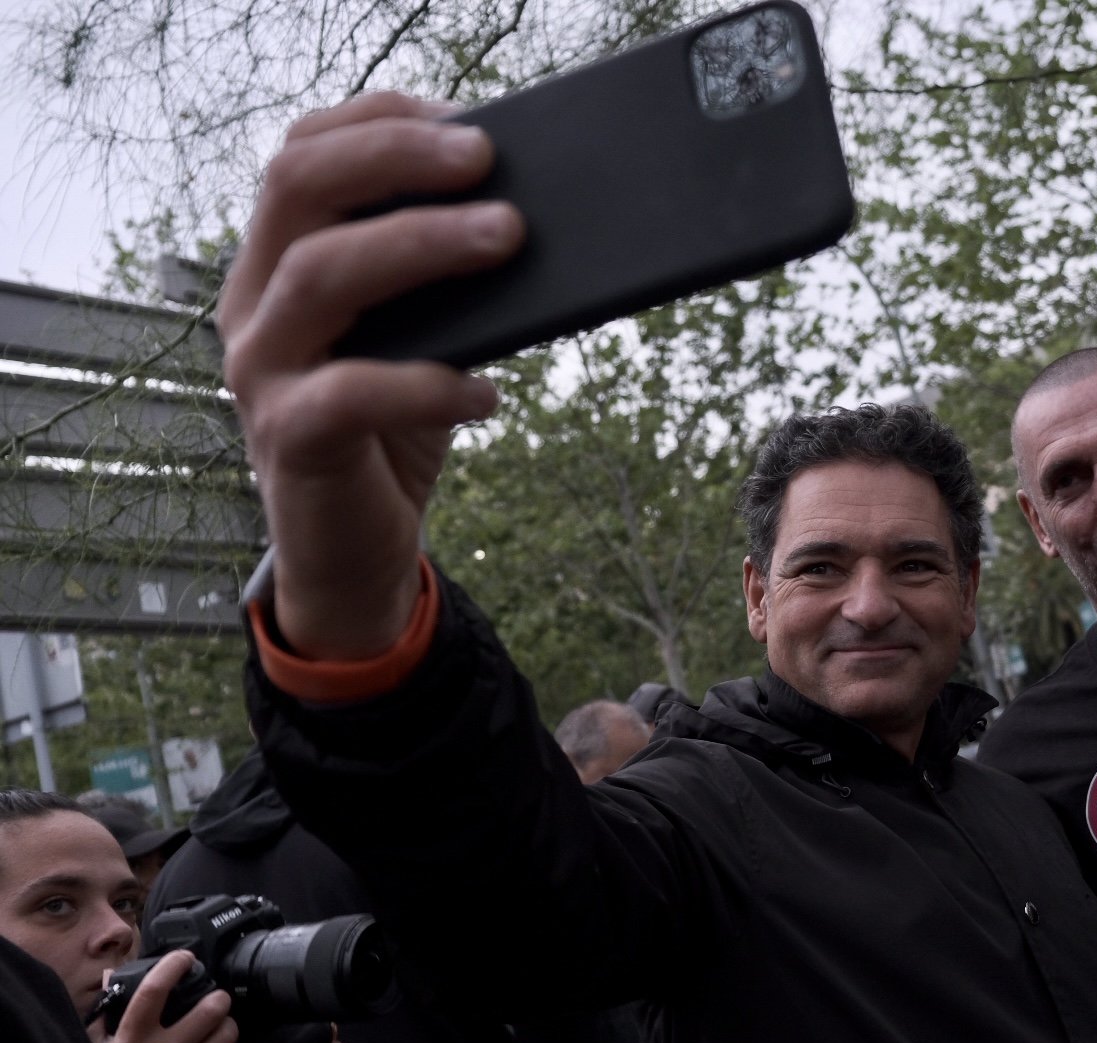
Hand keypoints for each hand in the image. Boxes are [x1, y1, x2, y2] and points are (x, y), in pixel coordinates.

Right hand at [98, 950, 248, 1042]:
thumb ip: (106, 1013)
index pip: (154, 991)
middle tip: (216, 1001)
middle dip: (219, 999)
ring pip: (227, 1037)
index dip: (173, 965)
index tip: (184, 958)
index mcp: (132, 1040)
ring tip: (220, 1029)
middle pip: (210, 1010)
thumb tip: (114, 978)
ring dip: (228, 1029)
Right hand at [218, 92, 524, 658]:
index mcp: (278, 262)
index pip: (302, 153)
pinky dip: (428, 382)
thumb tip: (522, 216)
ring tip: (507, 238)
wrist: (356, 552)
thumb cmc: (392, 428)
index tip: (464, 117)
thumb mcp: (418, 336)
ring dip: (421, 243)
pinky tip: (488, 391)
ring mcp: (262, 370)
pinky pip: (350, 392)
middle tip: (487, 157)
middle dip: (398, 157)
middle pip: (298, 186)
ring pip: (320, 273)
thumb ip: (441, 281)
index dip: (379, 120)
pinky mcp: (290, 439)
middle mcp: (253, 303)